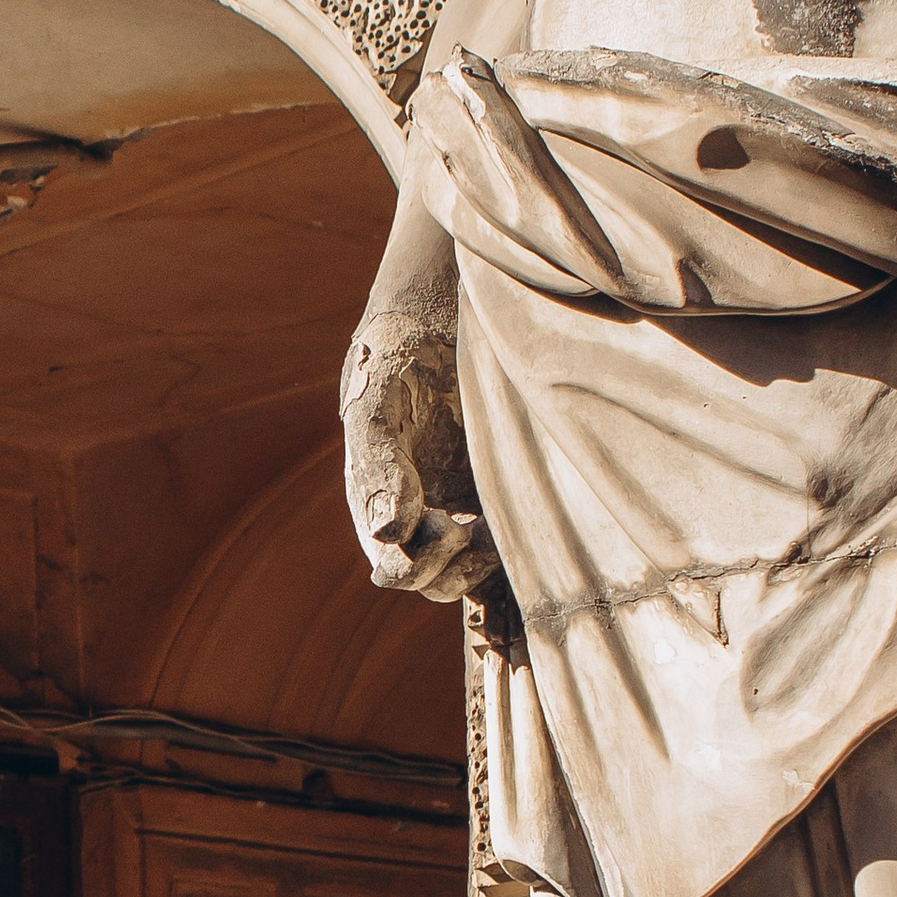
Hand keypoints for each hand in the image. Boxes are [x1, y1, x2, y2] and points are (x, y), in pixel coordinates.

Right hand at [339, 314, 494, 604]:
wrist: (445, 315)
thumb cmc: (401, 353)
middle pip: (426, 581)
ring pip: (461, 576)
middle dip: (446, 571)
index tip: (450, 523)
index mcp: (378, 498)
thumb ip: (376, 463)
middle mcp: (414, 513)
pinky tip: (520, 534)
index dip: (416, 564)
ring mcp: (455, 507)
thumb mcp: (377, 394)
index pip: (391, 567)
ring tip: (494, 533)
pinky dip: (507, 559)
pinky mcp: (493, 499)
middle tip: (470, 528)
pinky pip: (497, 551)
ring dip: (475, 569)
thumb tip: (388, 533)